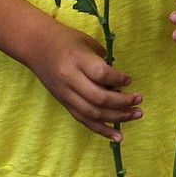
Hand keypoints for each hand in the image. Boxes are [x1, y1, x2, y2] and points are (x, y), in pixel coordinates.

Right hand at [28, 19, 142, 138]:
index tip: (129, 80)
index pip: (101, 74)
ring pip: (93, 113)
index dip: (118, 79)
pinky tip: (117, 136)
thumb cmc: (66, 40)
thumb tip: (120, 84)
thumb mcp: (87, 42)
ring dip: (117, 117)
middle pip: (99, 98)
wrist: (36, 46)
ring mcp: (65, 94)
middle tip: (139, 100)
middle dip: (123, 102)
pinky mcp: (64, 103)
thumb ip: (103, 62)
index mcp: (77, 59)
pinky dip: (102, 130)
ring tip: (136, 114)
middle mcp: (69, 78)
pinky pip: (84, 120)